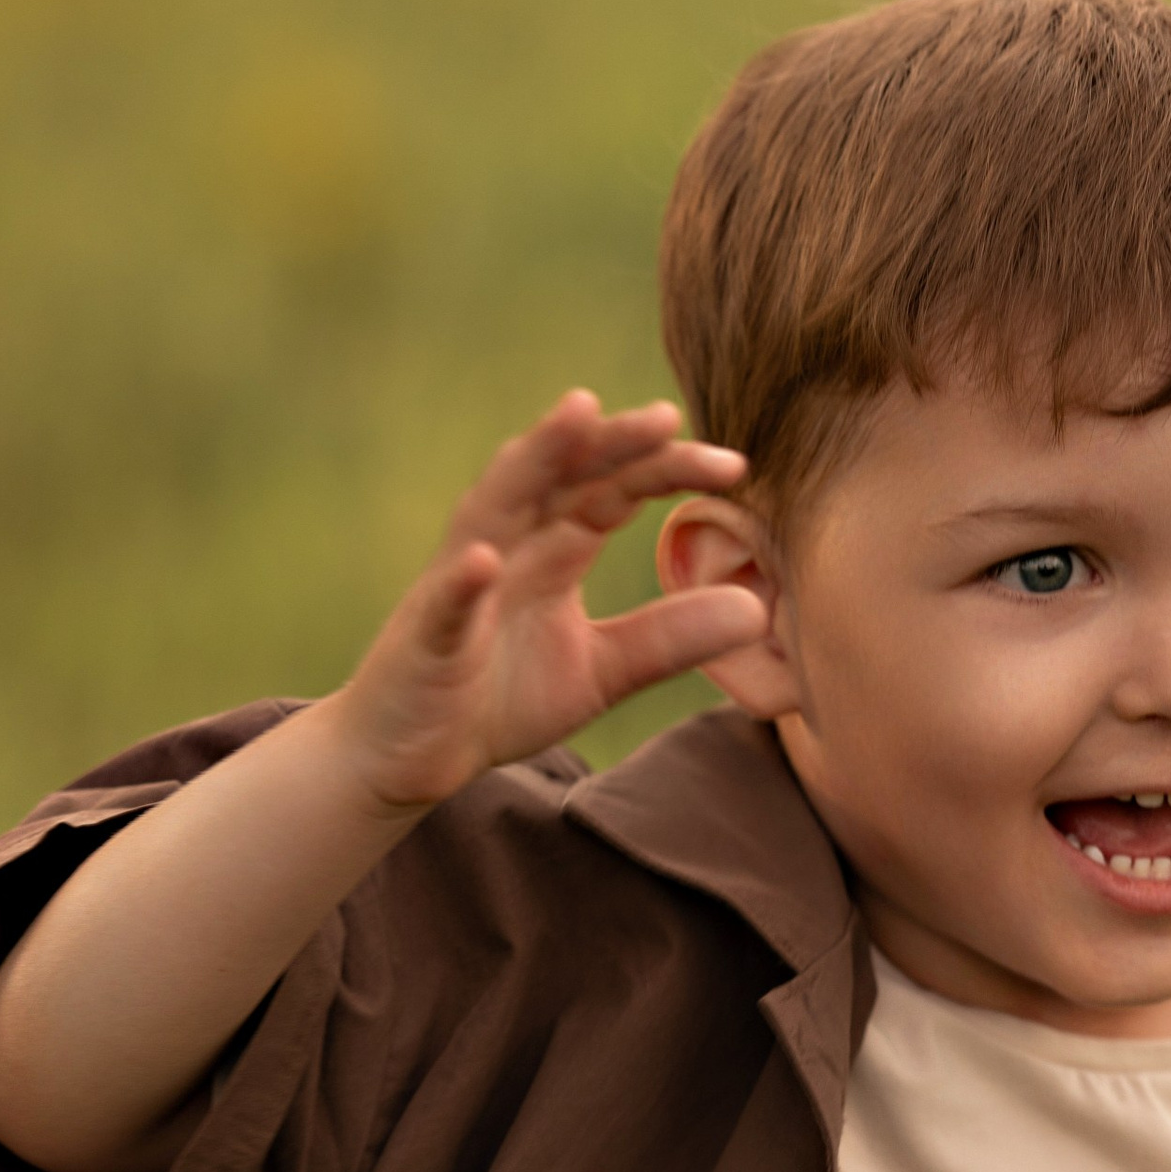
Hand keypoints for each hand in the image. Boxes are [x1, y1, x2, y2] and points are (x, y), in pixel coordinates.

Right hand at [336, 391, 772, 810]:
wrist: (412, 754)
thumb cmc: (498, 698)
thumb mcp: (602, 671)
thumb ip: (669, 639)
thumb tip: (758, 610)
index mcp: (552, 549)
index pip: (613, 490)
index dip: (666, 470)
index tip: (734, 466)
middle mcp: (507, 545)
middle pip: (561, 476)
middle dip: (610, 443)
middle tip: (668, 416)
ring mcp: (462, 583)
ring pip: (496, 507)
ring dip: (533, 462)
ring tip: (575, 419)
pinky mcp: (428, 635)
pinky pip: (445, 603)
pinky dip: (462, 581)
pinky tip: (484, 560)